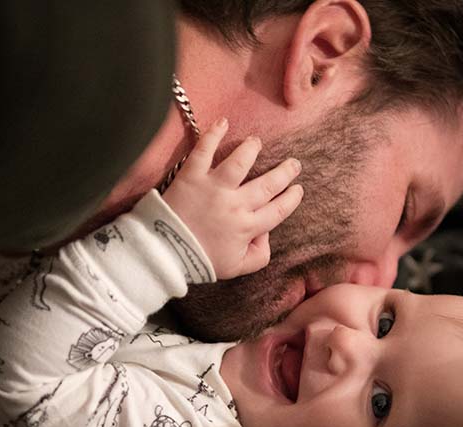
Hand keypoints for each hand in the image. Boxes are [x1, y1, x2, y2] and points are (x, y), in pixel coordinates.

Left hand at [162, 118, 303, 279]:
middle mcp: (235, 205)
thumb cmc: (200, 261)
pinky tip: (224, 122)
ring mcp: (214, 188)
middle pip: (267, 184)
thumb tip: (266, 234)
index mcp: (247, 227)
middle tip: (294, 163)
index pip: (278, 210)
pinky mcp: (192, 177)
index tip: (298, 189)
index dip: (291, 198)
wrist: (164, 254)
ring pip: (240, 162)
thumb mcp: (236, 268)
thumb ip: (259, 255)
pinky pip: (204, 151)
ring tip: (257, 143)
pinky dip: (214, 134)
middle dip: (285, 172)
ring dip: (251, 150)